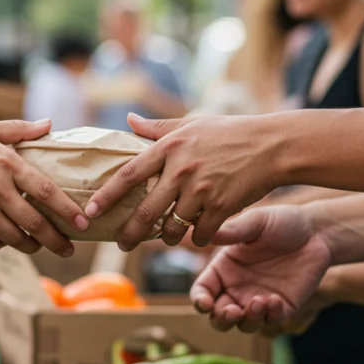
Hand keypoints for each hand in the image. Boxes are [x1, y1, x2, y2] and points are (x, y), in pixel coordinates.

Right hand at [0, 119, 87, 255]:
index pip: (47, 193)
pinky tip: (10, 241)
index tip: (83, 223)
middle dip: (57, 241)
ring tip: (41, 247)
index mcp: (7, 163)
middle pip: (36, 224)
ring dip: (32, 246)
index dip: (69, 211)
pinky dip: (3, 243)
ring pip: (14, 238)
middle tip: (69, 249)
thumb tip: (49, 124)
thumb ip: (20, 130)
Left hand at [86, 113, 270, 250]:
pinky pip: (200, 234)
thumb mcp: (192, 123)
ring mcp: (201, 190)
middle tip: (122, 244)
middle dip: (129, 233)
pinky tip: (199, 234)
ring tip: (165, 236)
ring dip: (166, 237)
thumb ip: (158, 127)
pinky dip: (197, 238)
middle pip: (145, 211)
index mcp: (169, 147)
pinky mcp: (221, 207)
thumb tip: (129, 120)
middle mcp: (181, 169)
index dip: (107, 195)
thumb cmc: (230, 133)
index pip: (128, 175)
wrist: (272, 145)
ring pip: (172, 228)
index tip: (91, 210)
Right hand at [189, 206, 333, 332]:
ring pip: (244, 325)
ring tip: (259, 302)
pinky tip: (275, 300)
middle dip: (222, 319)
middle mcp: (237, 288)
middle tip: (233, 312)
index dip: (200, 300)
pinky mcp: (282, 309)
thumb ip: (232, 231)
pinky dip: (270, 317)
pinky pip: (271, 322)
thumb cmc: (282, 222)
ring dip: (248, 320)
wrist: (317, 232)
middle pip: (218, 316)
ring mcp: (259, 300)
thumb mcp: (256, 222)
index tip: (206, 303)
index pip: (202, 291)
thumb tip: (199, 230)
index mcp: (223, 269)